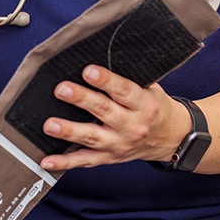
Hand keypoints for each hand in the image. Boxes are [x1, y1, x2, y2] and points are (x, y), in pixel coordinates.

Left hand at [37, 65, 184, 171]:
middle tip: (62, 90)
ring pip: (92, 138)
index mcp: (144, 104)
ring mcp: (119, 144)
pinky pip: (84, 161)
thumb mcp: (150, 88)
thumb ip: (127, 76)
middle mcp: (132, 126)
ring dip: (69, 131)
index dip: (105, 80)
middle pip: (105, 111)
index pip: (123, 90)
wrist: (171, 138)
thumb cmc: (154, 107)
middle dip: (82, 100)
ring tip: (50, 125)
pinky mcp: (108, 158)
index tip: (88, 71)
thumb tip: (97, 56)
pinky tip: (47, 161)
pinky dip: (65, 163)